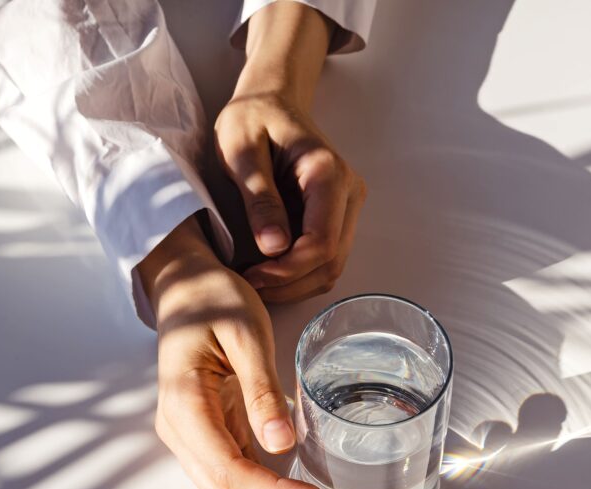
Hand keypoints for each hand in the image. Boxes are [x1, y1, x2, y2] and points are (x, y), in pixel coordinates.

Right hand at [137, 217, 331, 488]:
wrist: (185, 286)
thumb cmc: (214, 300)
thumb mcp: (245, 334)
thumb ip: (260, 389)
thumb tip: (280, 443)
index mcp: (184, 402)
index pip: (228, 468)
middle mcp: (178, 428)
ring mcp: (189, 434)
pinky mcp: (205, 432)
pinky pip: (230, 474)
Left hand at [215, 2, 365, 302]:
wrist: (269, 101)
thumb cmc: (251, 118)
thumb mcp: (240, 150)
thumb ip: (259, 197)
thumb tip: (275, 247)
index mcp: (327, 172)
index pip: (321, 241)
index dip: (288, 270)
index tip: (251, 277)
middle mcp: (349, 191)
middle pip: (332, 260)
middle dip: (291, 283)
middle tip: (249, 285)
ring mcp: (348, 205)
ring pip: (333, 266)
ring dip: (296, 284)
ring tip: (257, 281)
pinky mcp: (338, 215)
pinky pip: (327, 257)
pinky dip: (300, 274)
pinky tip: (270, 270)